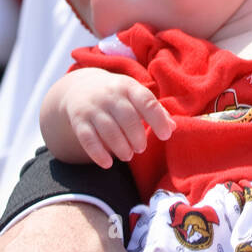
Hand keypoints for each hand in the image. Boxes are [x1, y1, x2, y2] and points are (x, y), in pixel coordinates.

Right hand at [59, 69, 175, 167]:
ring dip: (121, 147)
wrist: (80, 87)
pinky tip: (108, 164)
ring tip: (128, 155)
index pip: (146, 101)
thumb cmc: (117, 95)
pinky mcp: (79, 120)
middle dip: (137, 137)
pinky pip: (88, 139)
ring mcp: (93, 107)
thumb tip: (173, 127)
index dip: (158, 119)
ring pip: (109, 130)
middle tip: (141, 148)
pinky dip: (98, 154)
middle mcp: (110, 95)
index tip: (166, 136)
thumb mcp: (135, 95)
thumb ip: (155, 110)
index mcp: (128, 87)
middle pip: (128, 118)